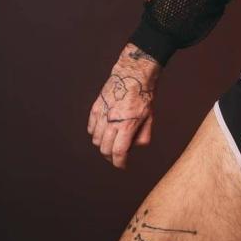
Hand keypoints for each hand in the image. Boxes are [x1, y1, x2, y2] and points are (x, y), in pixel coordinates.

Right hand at [87, 45, 159, 168]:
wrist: (132, 75)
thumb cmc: (144, 95)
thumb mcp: (150, 117)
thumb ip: (143, 136)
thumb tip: (134, 147)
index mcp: (127, 125)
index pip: (118, 152)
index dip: (119, 163)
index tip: (122, 166)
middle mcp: (112, 122)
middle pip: (105, 149)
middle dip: (111, 157)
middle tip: (117, 158)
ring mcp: (101, 114)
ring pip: (96, 140)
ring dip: (103, 145)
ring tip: (112, 142)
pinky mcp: (95, 108)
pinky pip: (90, 128)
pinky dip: (95, 134)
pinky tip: (104, 131)